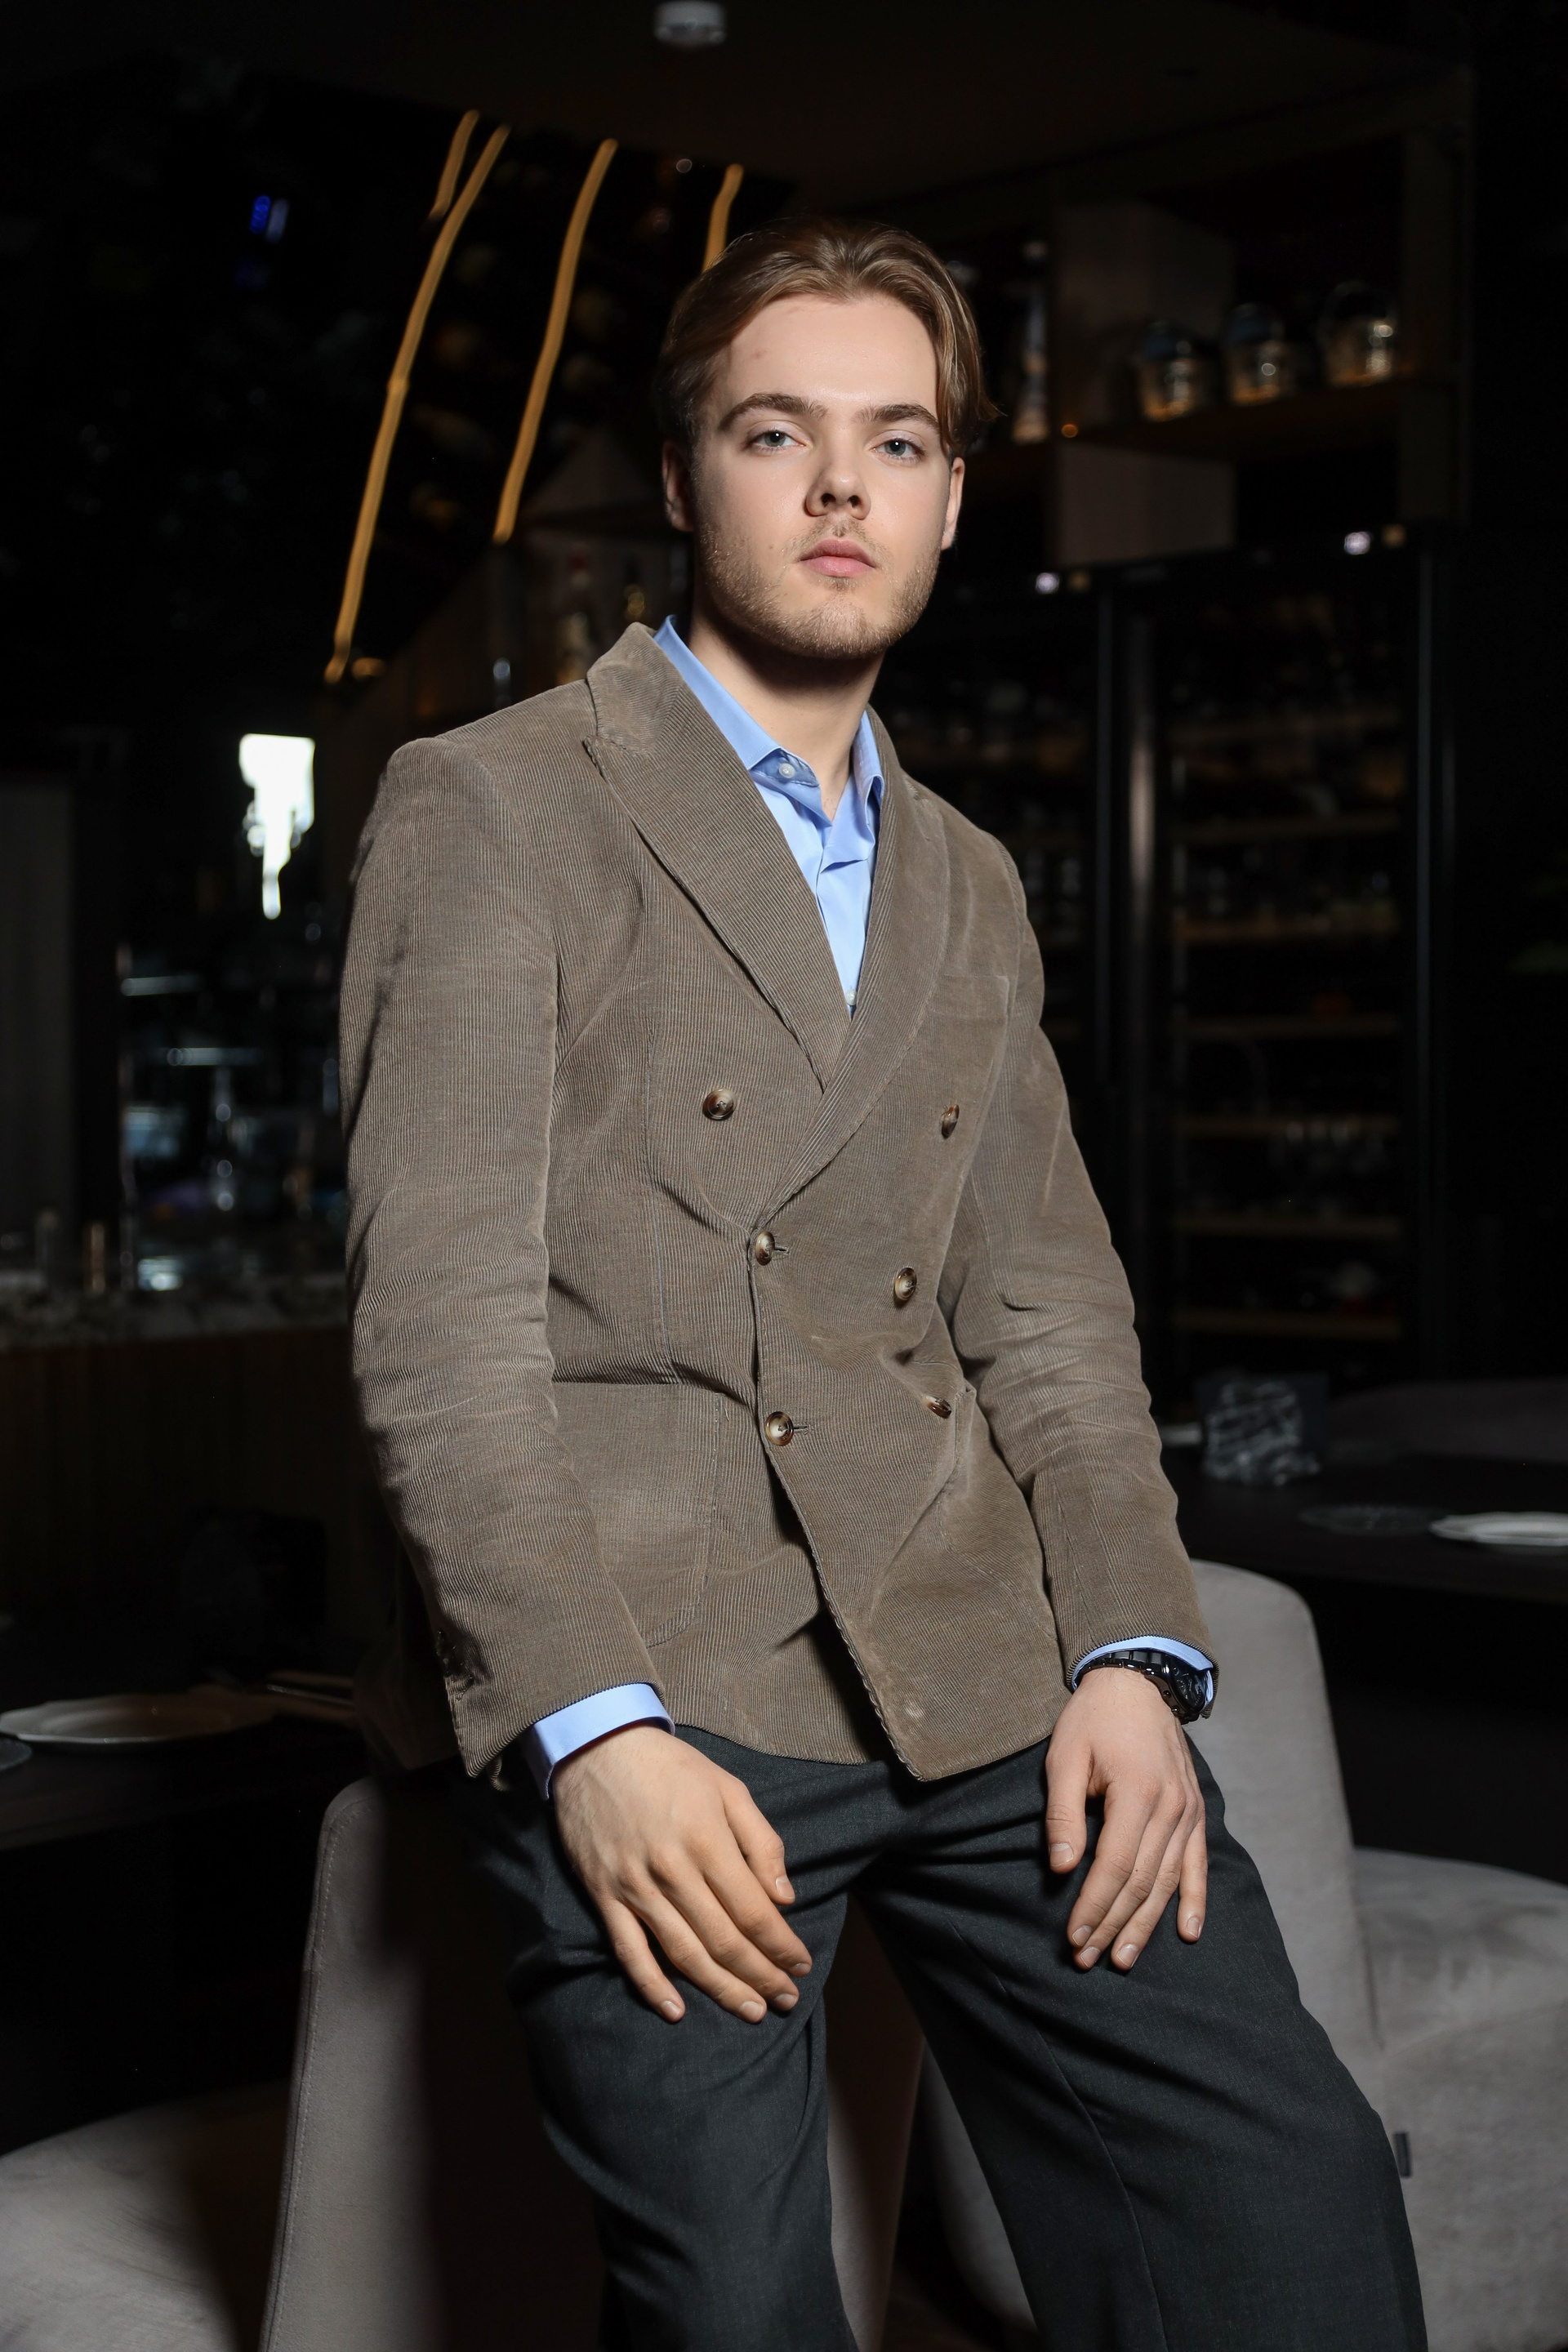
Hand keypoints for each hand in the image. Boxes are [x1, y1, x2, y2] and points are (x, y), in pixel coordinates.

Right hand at [552, 1725, 813, 2023]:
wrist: (596, 1748)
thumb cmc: (670, 1767)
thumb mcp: (729, 1787)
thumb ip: (762, 1842)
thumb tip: (785, 1898)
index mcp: (708, 1840)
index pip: (753, 1910)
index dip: (781, 1944)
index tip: (801, 1965)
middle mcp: (673, 1870)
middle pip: (724, 1940)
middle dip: (760, 1976)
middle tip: (786, 1999)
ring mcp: (635, 1887)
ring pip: (684, 1954)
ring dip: (721, 1989)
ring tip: (751, 2011)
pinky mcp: (604, 1896)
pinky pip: (628, 1951)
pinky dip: (651, 1986)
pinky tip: (676, 2010)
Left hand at [1045, 1667, 1206, 1971]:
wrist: (1137, 1683)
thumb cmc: (1093, 1719)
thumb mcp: (1065, 1756)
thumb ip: (1064, 1812)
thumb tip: (1062, 1867)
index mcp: (1137, 1794)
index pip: (1114, 1867)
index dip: (1093, 1907)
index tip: (1073, 1938)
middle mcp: (1170, 1808)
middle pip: (1142, 1882)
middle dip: (1113, 1925)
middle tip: (1088, 1958)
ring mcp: (1188, 1811)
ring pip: (1168, 1881)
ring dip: (1146, 1924)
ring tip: (1124, 1956)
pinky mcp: (1195, 1812)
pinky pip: (1198, 1864)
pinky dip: (1195, 1900)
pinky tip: (1188, 1932)